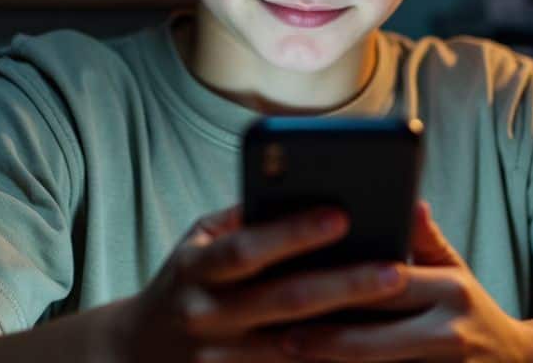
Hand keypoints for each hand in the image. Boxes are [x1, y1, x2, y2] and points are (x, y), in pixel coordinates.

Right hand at [119, 205, 410, 361]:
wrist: (136, 353)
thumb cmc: (185, 281)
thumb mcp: (199, 242)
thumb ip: (243, 220)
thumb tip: (304, 187)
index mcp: (195, 268)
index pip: (247, 248)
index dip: (294, 233)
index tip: (342, 215)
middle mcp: (204, 314)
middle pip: (283, 300)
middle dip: (344, 284)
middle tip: (395, 271)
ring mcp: (217, 359)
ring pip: (296, 348)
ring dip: (350, 331)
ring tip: (396, 313)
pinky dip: (330, 361)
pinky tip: (370, 351)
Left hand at [280, 202, 532, 361]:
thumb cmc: (471, 312)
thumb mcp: (456, 271)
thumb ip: (425, 240)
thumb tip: (408, 200)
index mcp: (451, 289)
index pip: (385, 283)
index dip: (338, 286)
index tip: (294, 283)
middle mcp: (451, 331)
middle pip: (373, 337)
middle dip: (323, 339)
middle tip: (277, 334)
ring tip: (286, 361)